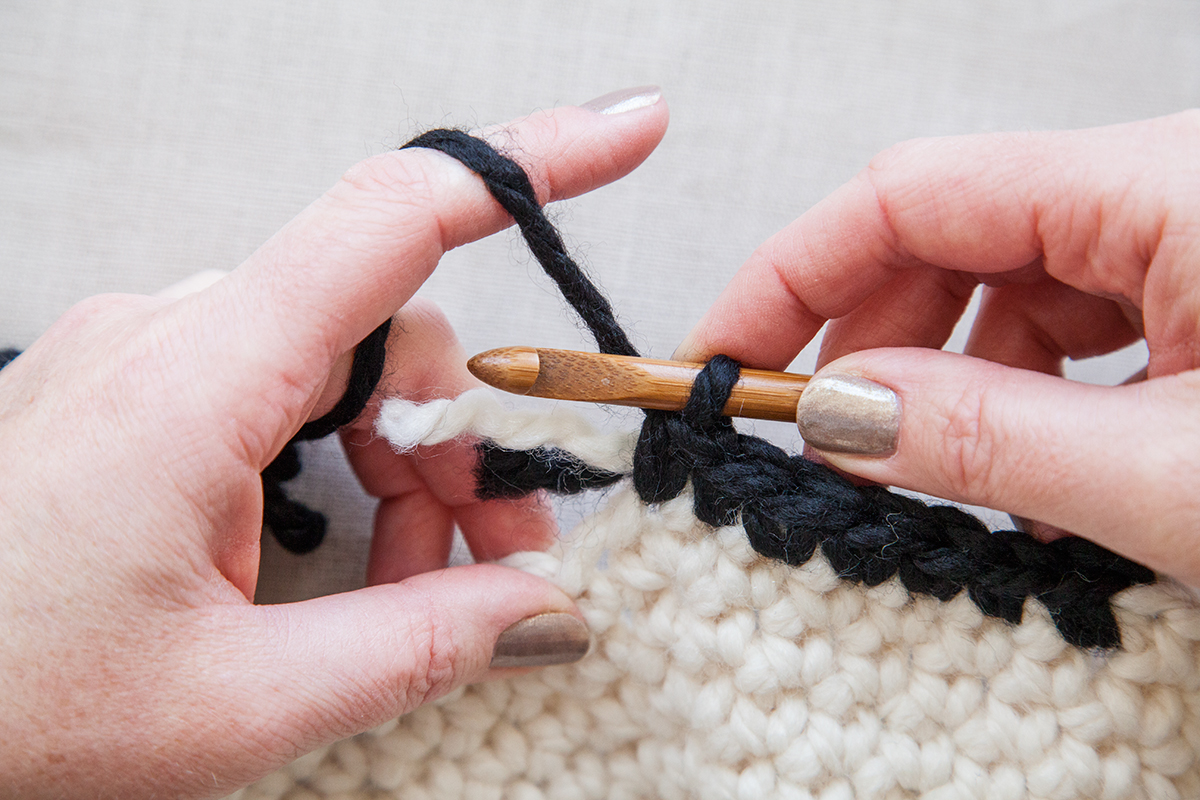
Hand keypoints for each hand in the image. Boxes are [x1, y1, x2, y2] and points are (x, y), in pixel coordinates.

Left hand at [0, 89, 667, 797]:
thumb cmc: (2, 708)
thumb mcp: (236, 705)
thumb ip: (417, 645)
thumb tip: (543, 607)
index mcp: (193, 381)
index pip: (394, 217)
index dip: (530, 163)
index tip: (628, 130)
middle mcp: (170, 335)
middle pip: (395, 331)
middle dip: (471, 440)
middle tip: (506, 559)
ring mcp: (150, 357)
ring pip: (347, 368)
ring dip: (410, 470)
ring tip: (420, 587)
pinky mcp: (143, 391)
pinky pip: (287, 395)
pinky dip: (347, 470)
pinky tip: (354, 563)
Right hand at [681, 111, 1199, 584]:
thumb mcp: (1172, 481)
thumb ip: (992, 438)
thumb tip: (843, 416)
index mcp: (1166, 185)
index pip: (912, 195)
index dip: (789, 277)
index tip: (716, 358)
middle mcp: (1169, 189)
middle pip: (950, 237)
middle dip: (862, 345)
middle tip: (805, 442)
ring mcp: (1190, 239)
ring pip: (1006, 288)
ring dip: (946, 387)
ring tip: (920, 480)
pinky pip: (1072, 327)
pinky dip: (1022, 401)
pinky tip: (1025, 482)